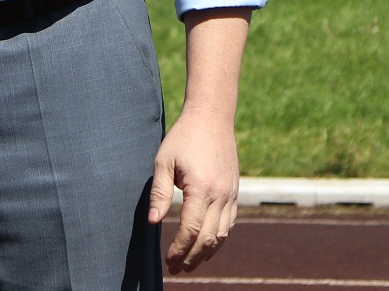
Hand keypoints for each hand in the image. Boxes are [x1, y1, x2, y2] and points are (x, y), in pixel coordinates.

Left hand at [149, 110, 239, 274]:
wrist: (211, 118)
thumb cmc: (183, 138)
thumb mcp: (163, 161)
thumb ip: (159, 193)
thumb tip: (153, 222)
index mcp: (201, 188)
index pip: (191, 229)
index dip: (179, 248)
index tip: (169, 261)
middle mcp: (220, 195)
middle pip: (208, 238)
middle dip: (192, 257)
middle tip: (177, 269)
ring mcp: (231, 194)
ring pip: (222, 234)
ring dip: (207, 252)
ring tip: (191, 263)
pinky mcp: (235, 191)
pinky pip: (230, 222)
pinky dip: (219, 238)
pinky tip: (207, 244)